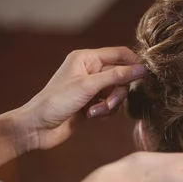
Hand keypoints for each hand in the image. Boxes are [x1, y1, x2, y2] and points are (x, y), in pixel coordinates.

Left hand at [17, 47, 144, 150]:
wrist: (37, 127)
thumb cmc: (56, 101)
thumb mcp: (88, 86)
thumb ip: (117, 76)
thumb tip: (143, 69)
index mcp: (87, 58)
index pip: (120, 54)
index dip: (134, 63)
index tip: (145, 76)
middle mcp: (90, 70)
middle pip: (121, 76)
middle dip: (118, 92)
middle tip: (109, 103)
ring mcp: (91, 88)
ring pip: (117, 92)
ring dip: (110, 104)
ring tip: (95, 112)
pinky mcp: (92, 103)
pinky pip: (110, 105)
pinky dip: (105, 111)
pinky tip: (91, 116)